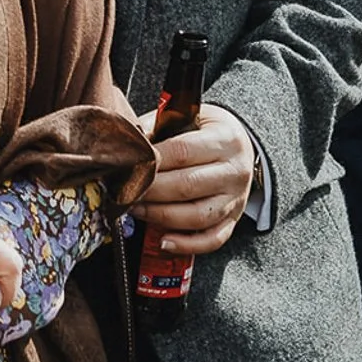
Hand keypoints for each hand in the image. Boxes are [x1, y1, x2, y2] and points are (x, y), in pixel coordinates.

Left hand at [131, 103, 254, 255]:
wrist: (239, 145)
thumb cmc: (203, 129)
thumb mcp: (186, 117)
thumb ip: (157, 127)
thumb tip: (127, 144)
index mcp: (225, 139)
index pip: (182, 151)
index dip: (151, 161)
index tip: (126, 166)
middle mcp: (235, 171)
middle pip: (187, 186)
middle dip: (150, 191)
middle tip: (122, 191)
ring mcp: (236, 199)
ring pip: (197, 216)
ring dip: (160, 216)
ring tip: (134, 210)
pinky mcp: (234, 219)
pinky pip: (212, 239)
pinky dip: (187, 244)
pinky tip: (163, 242)